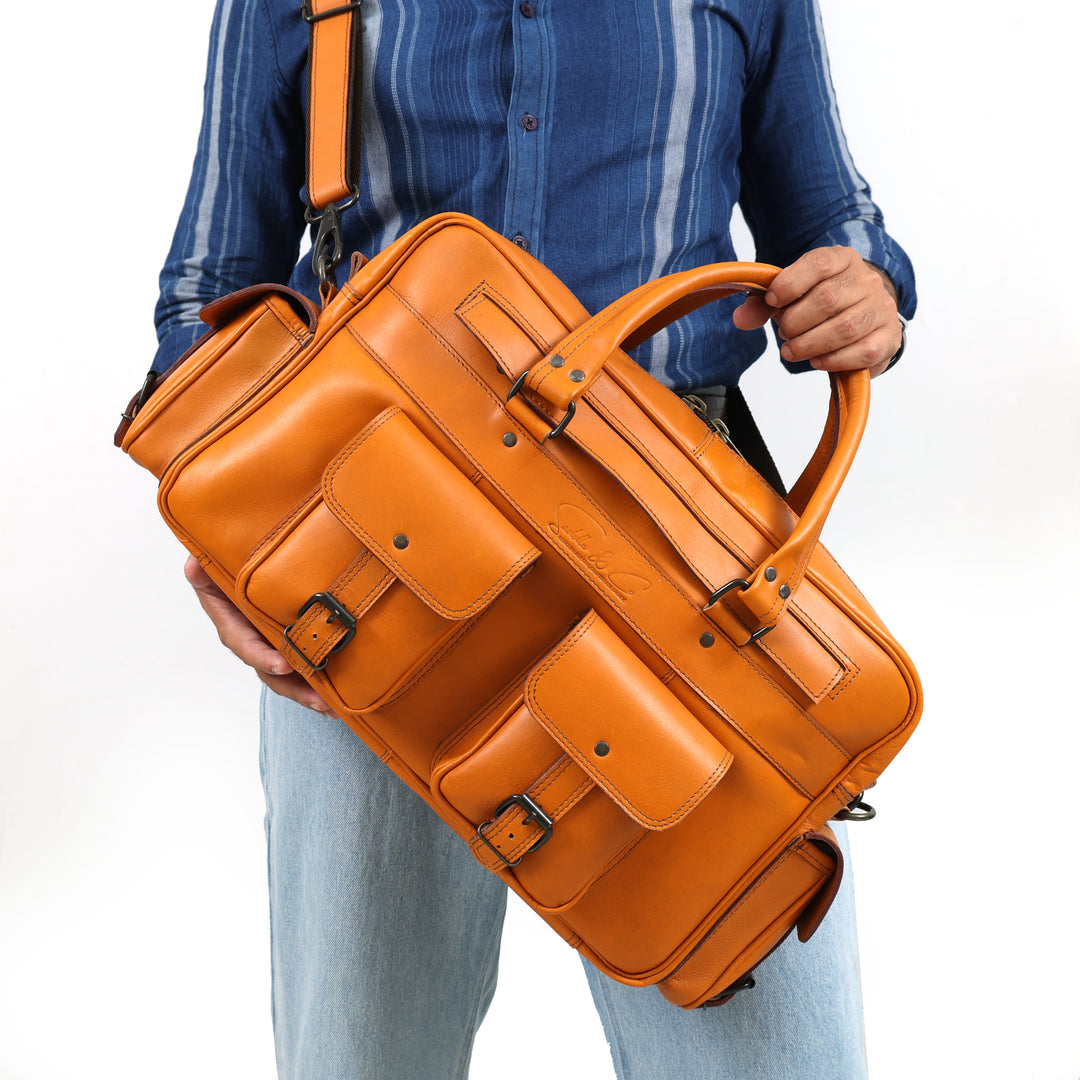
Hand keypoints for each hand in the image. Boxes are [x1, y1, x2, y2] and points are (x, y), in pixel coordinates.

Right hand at [183, 555, 336, 715]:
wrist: (242, 570)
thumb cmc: (227, 571)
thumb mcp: (212, 570)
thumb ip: (202, 572)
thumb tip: (193, 567)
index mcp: (232, 624)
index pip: (244, 644)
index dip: (261, 656)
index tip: (282, 665)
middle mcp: (251, 640)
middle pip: (270, 669)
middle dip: (294, 688)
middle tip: (319, 700)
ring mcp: (271, 646)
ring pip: (288, 676)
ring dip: (309, 693)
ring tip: (333, 708)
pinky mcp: (290, 646)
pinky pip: (303, 667)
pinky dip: (317, 682)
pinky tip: (337, 698)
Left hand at [733, 246, 902, 377]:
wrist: (863, 315)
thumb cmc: (821, 302)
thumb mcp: (791, 294)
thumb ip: (762, 304)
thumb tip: (740, 318)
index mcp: (842, 259)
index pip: (818, 264)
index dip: (790, 284)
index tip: (772, 300)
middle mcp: (866, 280)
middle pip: (828, 299)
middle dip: (795, 322)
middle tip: (784, 333)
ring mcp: (882, 308)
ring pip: (844, 327)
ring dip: (810, 344)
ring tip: (792, 350)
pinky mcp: (889, 337)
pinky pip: (863, 351)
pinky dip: (834, 360)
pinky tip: (817, 360)